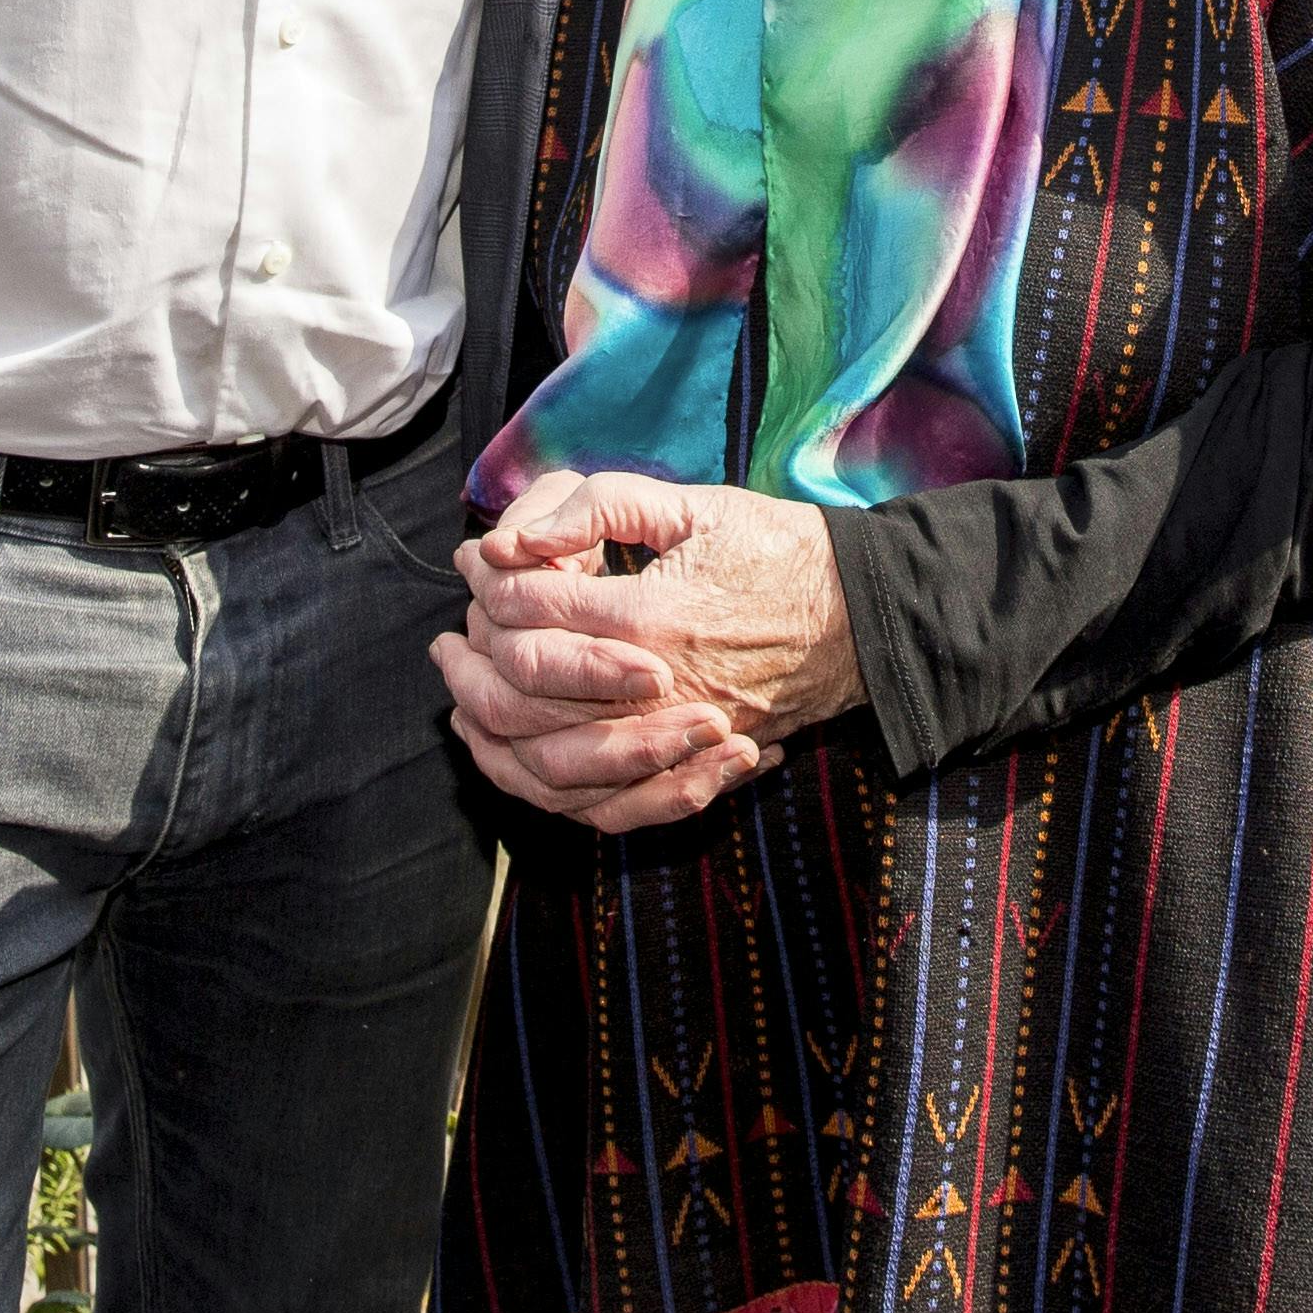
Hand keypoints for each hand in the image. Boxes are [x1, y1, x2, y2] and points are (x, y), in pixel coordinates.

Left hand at [430, 470, 860, 834]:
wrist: (859, 621)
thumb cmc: (777, 551)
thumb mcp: (694, 504)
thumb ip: (598, 507)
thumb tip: (514, 540)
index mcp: (654, 616)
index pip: (533, 609)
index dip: (491, 583)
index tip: (474, 563)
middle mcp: (655, 692)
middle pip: (522, 692)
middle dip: (473, 656)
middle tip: (453, 630)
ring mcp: (670, 743)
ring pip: (544, 761)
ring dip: (487, 724)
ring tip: (459, 686)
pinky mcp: (684, 774)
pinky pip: (594, 808)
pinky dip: (535, 787)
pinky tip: (501, 751)